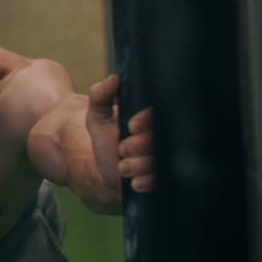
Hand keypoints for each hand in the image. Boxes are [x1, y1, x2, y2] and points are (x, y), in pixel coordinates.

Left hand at [87, 75, 155, 193]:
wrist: (102, 170)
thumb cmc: (105, 139)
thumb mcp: (98, 115)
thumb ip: (102, 95)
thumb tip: (114, 78)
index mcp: (151, 121)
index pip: (160, 115)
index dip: (148, 121)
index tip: (131, 125)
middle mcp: (162, 140)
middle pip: (162, 140)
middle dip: (142, 145)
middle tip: (122, 148)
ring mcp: (163, 161)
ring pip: (162, 162)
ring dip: (141, 165)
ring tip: (121, 165)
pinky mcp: (161, 181)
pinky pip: (162, 182)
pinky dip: (148, 183)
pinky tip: (133, 182)